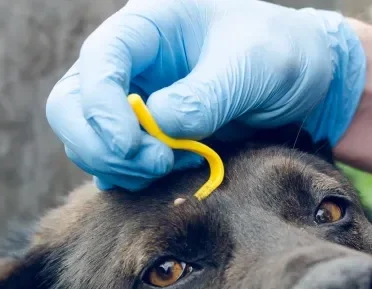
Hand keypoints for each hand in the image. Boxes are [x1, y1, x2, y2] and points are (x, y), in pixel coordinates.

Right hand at [45, 0, 365, 190]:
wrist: (302, 79)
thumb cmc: (280, 53)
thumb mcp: (254, 65)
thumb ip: (207, 94)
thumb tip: (157, 127)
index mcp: (146, 26)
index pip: (97, 62)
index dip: (102, 108)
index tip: (135, 146)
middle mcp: (127, 63)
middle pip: (69, 105)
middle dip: (100, 144)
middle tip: (154, 165)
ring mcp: (130, 100)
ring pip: (85, 139)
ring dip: (118, 166)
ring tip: (172, 166)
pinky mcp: (142, 135)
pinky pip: (111, 161)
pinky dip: (128, 178)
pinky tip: (167, 176)